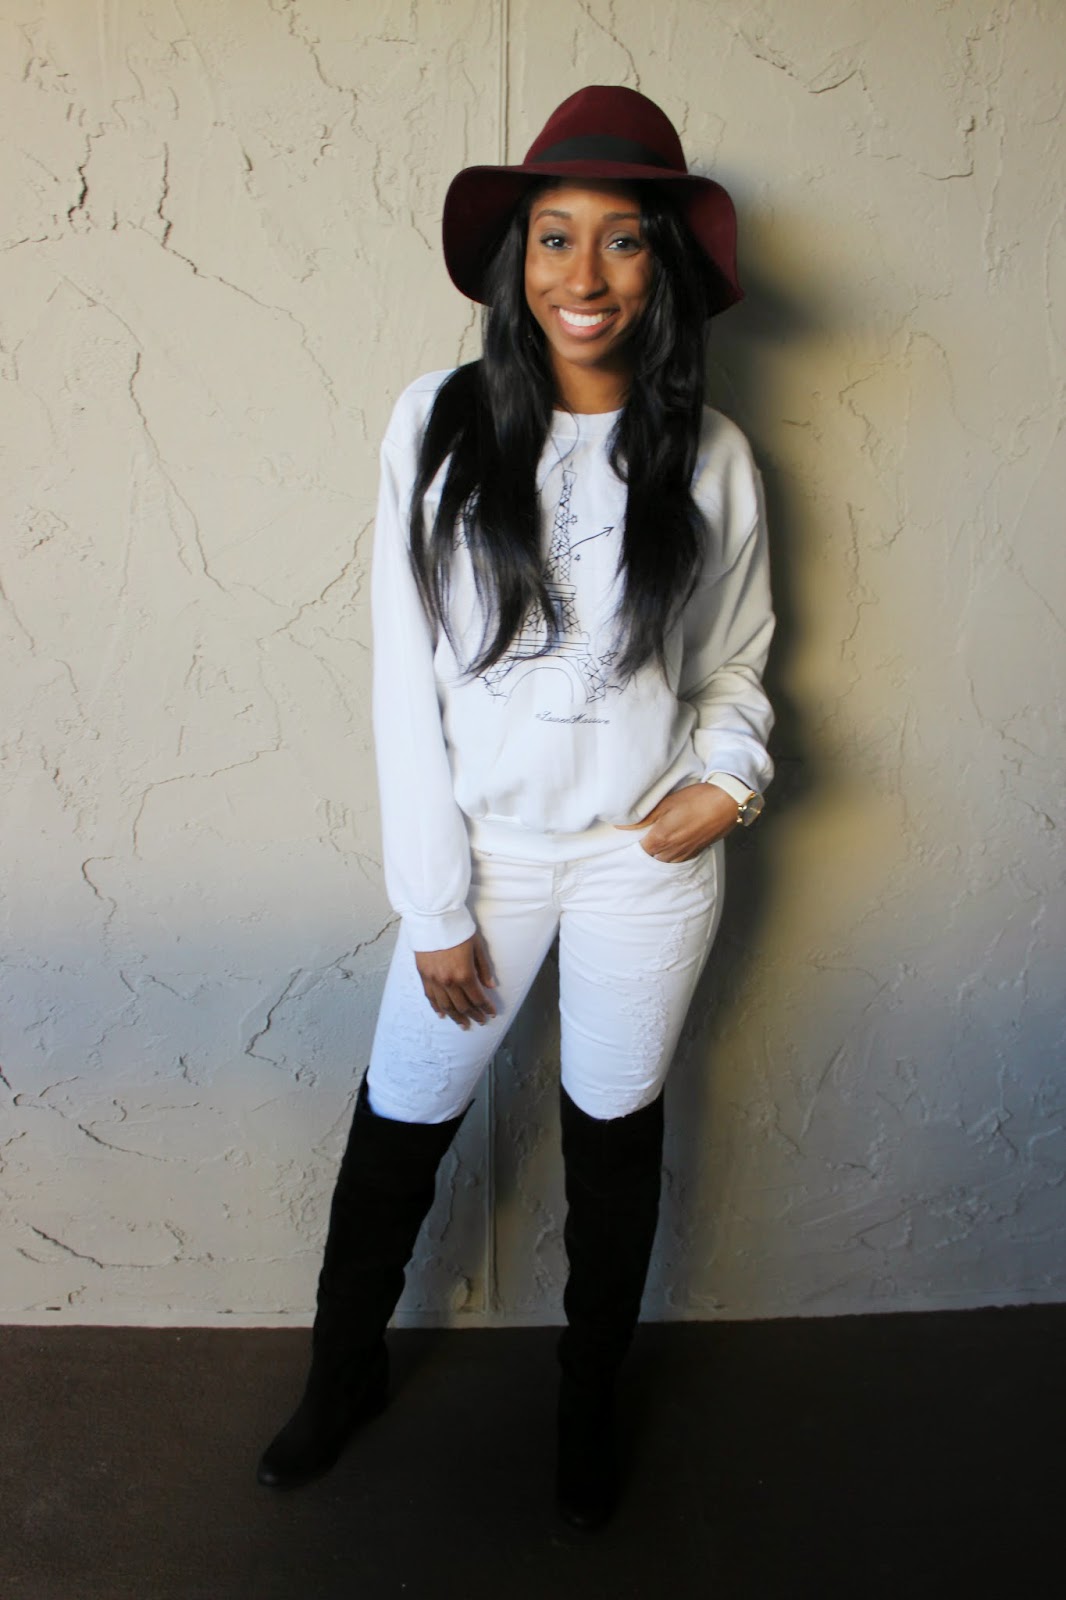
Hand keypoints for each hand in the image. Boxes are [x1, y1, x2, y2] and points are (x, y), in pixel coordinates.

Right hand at [414, 932, 496, 1029]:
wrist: (433, 917)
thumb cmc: (458, 929)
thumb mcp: (477, 947)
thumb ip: (483, 968)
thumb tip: (490, 986)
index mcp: (464, 974)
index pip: (477, 998)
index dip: (486, 1008)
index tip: (491, 1013)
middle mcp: (448, 981)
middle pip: (462, 1006)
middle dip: (473, 1015)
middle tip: (480, 1020)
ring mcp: (434, 980)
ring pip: (446, 1006)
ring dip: (456, 1017)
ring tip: (463, 1024)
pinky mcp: (423, 975)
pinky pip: (430, 997)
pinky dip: (437, 1008)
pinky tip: (443, 1014)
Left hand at [615, 782, 739, 862]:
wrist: (727, 802)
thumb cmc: (696, 799)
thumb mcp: (666, 804)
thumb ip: (643, 818)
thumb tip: (621, 826)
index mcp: (661, 839)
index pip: (640, 850)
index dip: (636, 842)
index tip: (635, 834)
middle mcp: (673, 850)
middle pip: (653, 857)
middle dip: (648, 848)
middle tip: (648, 834)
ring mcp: (687, 852)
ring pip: (666, 860)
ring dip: (661, 852)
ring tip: (662, 838)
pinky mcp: (698, 851)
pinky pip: (680, 858)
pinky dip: (675, 853)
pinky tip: (676, 841)